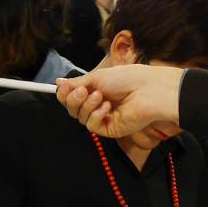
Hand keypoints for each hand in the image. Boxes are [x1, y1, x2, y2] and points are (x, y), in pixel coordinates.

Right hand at [57, 66, 184, 139]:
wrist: (149, 90)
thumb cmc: (128, 79)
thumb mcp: (97, 77)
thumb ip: (77, 83)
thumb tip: (58, 83)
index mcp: (96, 89)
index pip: (72, 96)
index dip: (65, 94)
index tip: (63, 87)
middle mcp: (98, 104)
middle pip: (73, 108)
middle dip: (73, 99)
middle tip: (82, 91)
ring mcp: (105, 117)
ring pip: (81, 117)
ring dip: (86, 105)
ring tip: (100, 96)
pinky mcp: (110, 129)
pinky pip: (92, 126)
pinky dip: (96, 115)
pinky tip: (107, 107)